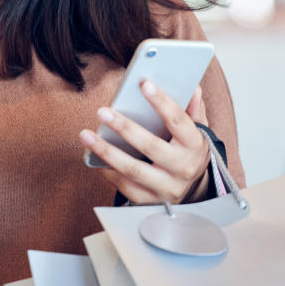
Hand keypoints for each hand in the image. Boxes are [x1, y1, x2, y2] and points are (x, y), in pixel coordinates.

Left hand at [80, 82, 208, 203]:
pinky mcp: (151, 201)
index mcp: (195, 146)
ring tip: (86, 135)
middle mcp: (183, 169)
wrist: (193, 192)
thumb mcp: (198, 132)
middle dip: (125, 127)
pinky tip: (94, 157)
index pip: (178, 121)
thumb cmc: (188, 153)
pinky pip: (126, 187)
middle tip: (103, 112)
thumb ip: (195, 111)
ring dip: (107, 151)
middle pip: (151, 146)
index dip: (162, 102)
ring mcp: (167, 188)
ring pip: (133, 170)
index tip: (144, 85)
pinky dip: (109, 171)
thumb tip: (194, 89)